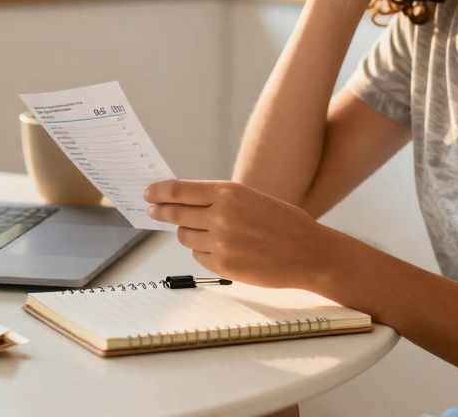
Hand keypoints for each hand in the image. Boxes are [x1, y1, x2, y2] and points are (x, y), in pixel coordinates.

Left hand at [144, 179, 337, 289]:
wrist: (309, 252)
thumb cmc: (283, 223)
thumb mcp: (251, 199)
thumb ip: (219, 199)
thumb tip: (183, 202)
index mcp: (229, 193)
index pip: (179, 191)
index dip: (159, 192)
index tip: (149, 193)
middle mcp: (221, 216)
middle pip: (176, 214)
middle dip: (162, 212)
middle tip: (153, 211)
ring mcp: (220, 243)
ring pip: (184, 237)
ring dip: (188, 233)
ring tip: (208, 232)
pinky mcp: (222, 266)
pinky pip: (198, 256)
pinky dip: (204, 252)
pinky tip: (222, 249)